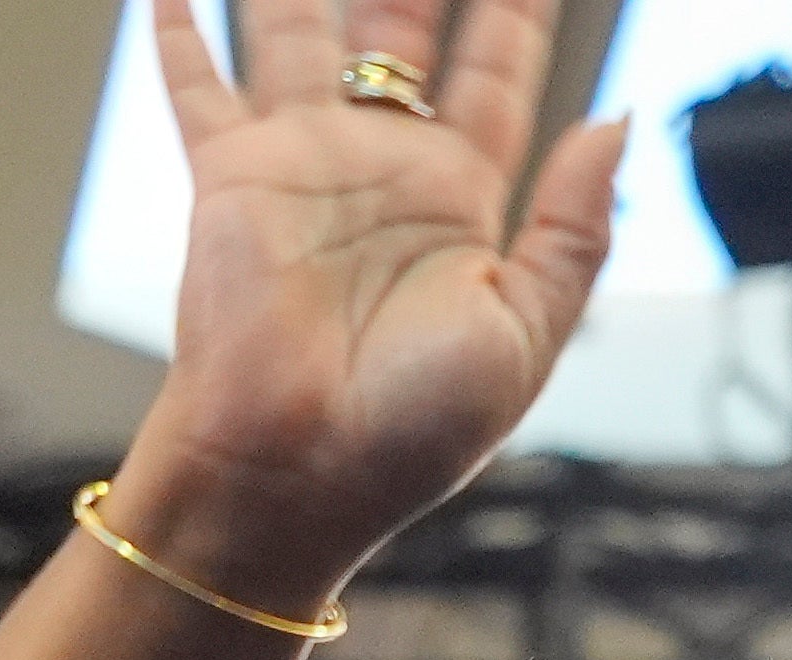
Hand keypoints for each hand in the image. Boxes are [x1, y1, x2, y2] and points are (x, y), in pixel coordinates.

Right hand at [110, 0, 625, 609]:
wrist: (291, 480)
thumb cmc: (403, 439)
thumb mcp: (526, 336)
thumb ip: (576, 229)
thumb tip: (613, 123)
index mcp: (458, 203)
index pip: (495, 72)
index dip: (516, 8)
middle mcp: (378, 172)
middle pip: (404, 32)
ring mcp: (301, 170)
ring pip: (305, 32)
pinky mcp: (230, 182)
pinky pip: (201, 90)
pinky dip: (179, 38)